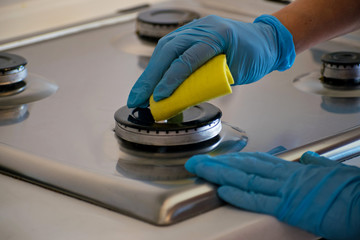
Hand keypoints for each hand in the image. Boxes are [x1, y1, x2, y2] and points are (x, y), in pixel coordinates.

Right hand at [127, 14, 294, 107]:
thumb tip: (181, 100)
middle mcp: (201, 28)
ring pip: (164, 49)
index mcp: (217, 34)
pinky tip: (150, 80)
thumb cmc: (256, 56)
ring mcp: (194, 29)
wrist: (264, 40)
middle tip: (137, 98)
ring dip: (149, 72)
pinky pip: (169, 49)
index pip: (188, 58)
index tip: (160, 97)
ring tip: (139, 93)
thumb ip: (210, 84)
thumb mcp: (237, 73)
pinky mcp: (190, 36)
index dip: (171, 79)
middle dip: (150, 77)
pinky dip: (158, 66)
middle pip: (168, 50)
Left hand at [185, 151, 359, 239]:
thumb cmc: (350, 189)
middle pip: (245, 166)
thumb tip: (308, 159)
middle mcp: (285, 176)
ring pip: (246, 178)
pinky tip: (223, 190)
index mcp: (294, 169)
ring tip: (202, 170)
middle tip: (198, 162)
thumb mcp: (331, 171)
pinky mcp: (289, 207)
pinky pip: (260, 199)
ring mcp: (285, 190)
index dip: (234, 159)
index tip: (218, 159)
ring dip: (221, 174)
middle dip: (218, 164)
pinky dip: (240, 194)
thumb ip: (316, 165)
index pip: (256, 161)